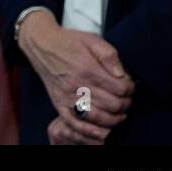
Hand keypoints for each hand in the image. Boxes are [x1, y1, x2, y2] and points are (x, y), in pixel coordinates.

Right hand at [18, 11, 132, 141]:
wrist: (41, 45)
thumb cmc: (68, 42)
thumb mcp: (91, 39)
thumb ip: (109, 55)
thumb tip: (122, 74)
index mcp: (88, 69)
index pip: (120, 88)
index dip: (130, 88)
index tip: (129, 85)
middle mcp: (78, 85)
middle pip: (113, 105)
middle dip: (126, 103)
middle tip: (126, 98)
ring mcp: (68, 97)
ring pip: (99, 117)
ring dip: (115, 118)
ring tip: (119, 113)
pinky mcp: (59, 104)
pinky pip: (76, 124)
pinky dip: (91, 131)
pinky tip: (102, 130)